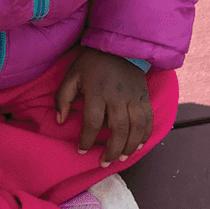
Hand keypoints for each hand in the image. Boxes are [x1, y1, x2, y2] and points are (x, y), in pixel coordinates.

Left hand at [55, 47, 153, 166]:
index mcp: (97, 92)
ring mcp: (134, 97)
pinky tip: (138, 145)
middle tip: (105, 163)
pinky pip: (148, 119)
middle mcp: (118, 97)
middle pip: (118, 129)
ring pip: (136, 127)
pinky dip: (145, 134)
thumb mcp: (71, 75)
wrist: (119, 45)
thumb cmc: (92, 62)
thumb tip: (61, 121)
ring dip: (130, 146)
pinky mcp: (145, 96)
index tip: (82, 151)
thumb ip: (63, 98)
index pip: (92, 122)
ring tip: (122, 158)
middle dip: (111, 150)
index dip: (86, 140)